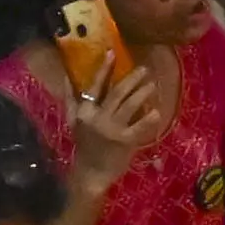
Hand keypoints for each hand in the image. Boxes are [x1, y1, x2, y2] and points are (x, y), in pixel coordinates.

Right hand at [74, 57, 173, 179]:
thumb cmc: (84, 144)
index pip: (95, 86)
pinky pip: (139, 127)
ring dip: (142, 93)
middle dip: (132, 79)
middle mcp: (97, 117)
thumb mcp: (73, 120)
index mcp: (84, 111)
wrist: (91, 172)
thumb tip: (67, 76)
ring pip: (129, 106)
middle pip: (116, 93)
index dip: (104, 69)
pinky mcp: (124, 142)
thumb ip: (70, 99)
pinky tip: (156, 111)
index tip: (113, 52)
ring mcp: (111, 129)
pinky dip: (148, 119)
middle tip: (145, 69)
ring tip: (153, 85)